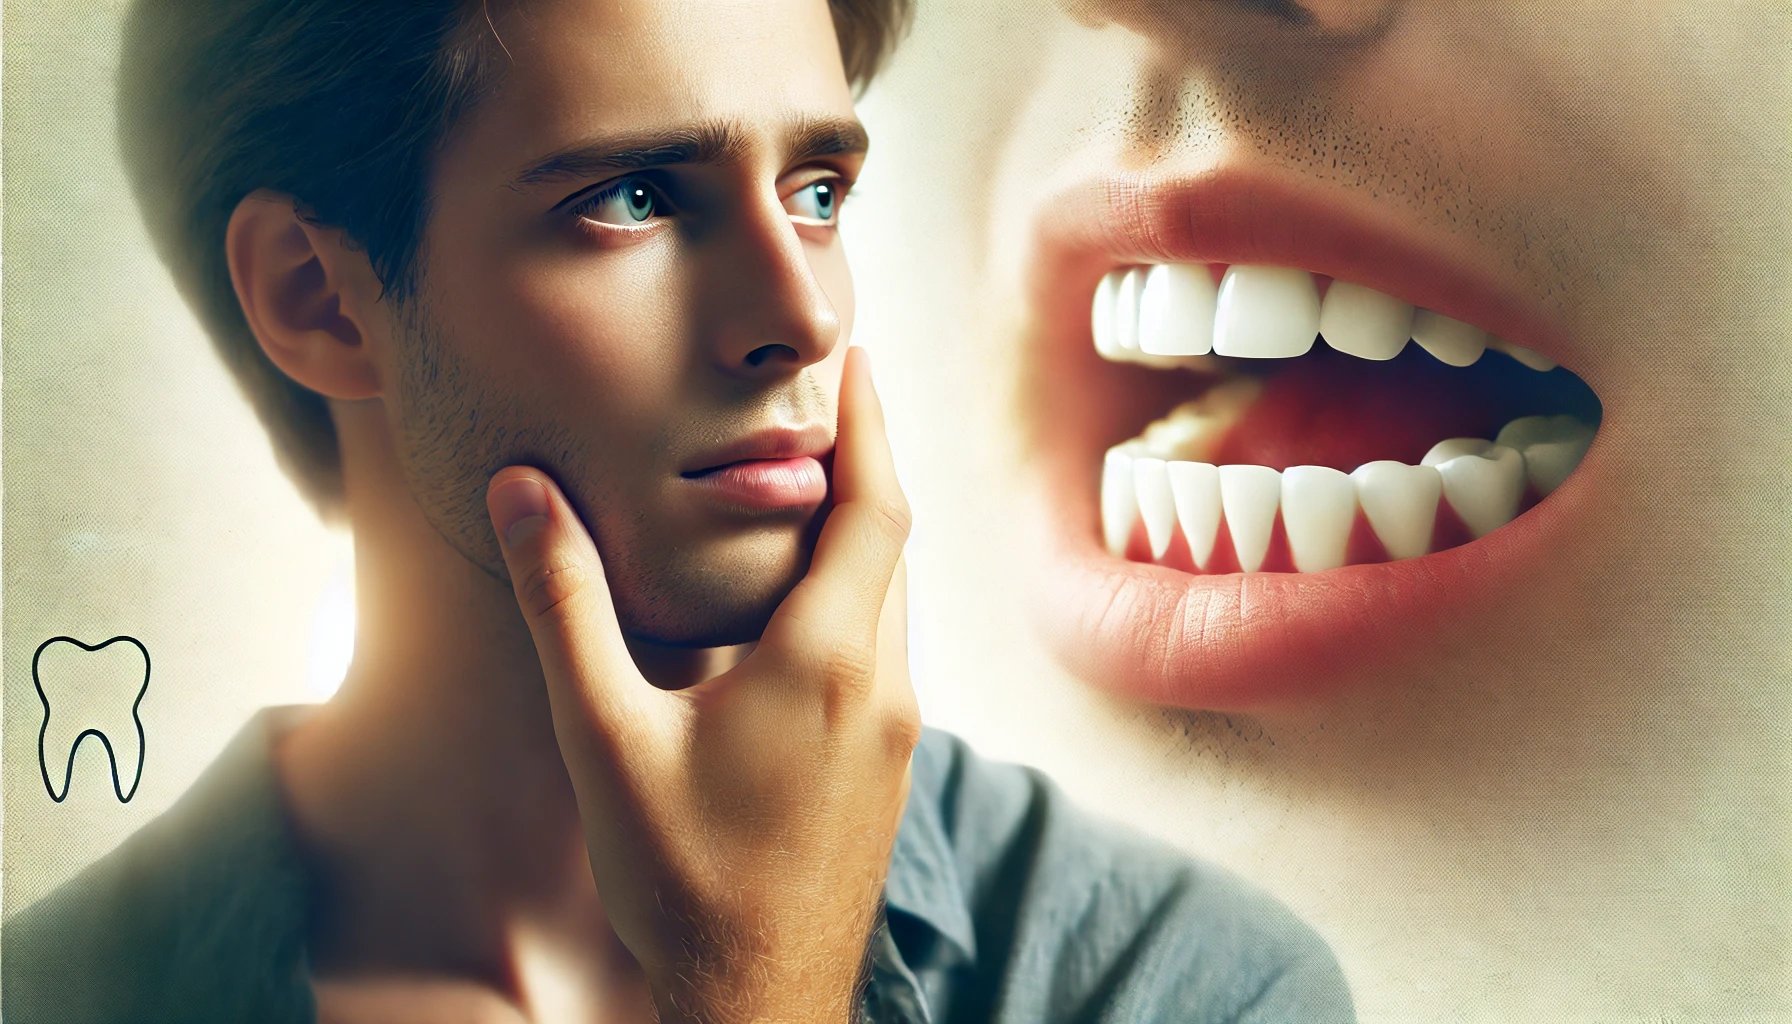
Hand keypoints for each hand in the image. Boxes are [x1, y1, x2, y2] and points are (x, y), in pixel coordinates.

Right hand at [485, 348, 918, 1022]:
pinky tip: (806, 605)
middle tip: (828, 399)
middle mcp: (885, 686)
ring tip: (814, 482)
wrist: (759, 1001)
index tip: (856, 358)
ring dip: (864, 531)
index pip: (874, 507)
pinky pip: (889, 646)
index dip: (870, 423)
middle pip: (892, 542)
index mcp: (827, 662)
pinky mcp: (892, 765)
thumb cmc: (681, 881)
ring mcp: (899, 731)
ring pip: (894, 598)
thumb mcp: (604, 738)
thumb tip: (521, 493)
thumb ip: (564, 607)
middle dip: (867, 460)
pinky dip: (860, 594)